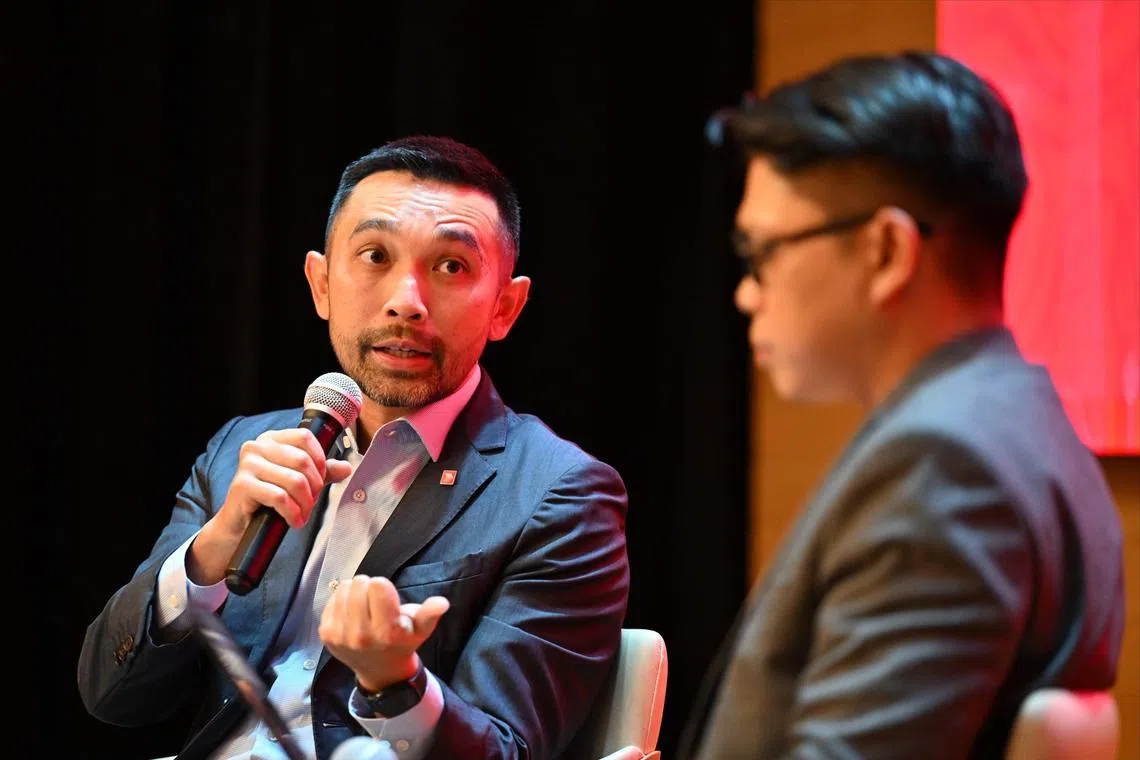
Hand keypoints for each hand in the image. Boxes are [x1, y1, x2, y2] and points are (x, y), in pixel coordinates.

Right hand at [188, 428, 352, 583]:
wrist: (238, 524)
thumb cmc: (267, 499)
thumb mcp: (298, 481)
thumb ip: (321, 472)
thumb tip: (346, 468)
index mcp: (271, 439)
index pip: (305, 437)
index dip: (320, 459)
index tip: (321, 479)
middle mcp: (257, 446)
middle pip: (303, 460)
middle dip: (314, 487)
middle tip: (312, 502)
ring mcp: (248, 464)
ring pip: (294, 480)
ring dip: (305, 503)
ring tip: (303, 513)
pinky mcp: (242, 484)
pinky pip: (279, 497)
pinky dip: (292, 512)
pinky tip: (294, 520)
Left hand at [319, 575, 449, 690]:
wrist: (380, 671)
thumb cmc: (403, 643)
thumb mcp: (421, 629)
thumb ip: (430, 614)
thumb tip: (442, 603)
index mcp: (387, 631)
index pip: (378, 585)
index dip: (384, 588)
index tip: (388, 600)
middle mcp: (362, 635)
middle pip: (359, 583)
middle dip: (368, 587)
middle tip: (374, 602)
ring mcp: (341, 635)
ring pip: (344, 589)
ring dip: (354, 592)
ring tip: (363, 607)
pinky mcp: (326, 635)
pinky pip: (331, 600)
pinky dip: (341, 602)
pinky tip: (351, 614)